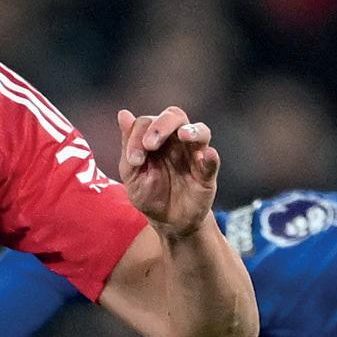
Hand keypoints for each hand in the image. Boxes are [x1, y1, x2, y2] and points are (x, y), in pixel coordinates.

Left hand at [115, 105, 221, 239]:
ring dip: (192, 130)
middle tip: (149, 145)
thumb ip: (129, 145)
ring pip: (200, 131)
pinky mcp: (207, 174)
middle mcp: (176, 141)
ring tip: (183, 135)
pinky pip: (212, 161)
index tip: (133, 160)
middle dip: (161, 125)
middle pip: (175, 116)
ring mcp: (194, 156)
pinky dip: (210, 157)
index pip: (147, 123)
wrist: (167, 223)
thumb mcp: (132, 174)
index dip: (136, 136)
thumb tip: (123, 114)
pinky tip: (206, 155)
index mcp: (156, 138)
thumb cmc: (149, 195)